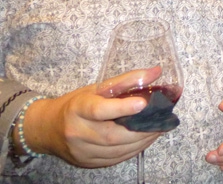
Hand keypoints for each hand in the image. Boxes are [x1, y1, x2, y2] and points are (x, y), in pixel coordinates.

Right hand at [22, 68, 161, 167]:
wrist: (48, 128)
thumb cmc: (76, 104)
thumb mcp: (97, 87)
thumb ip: (127, 80)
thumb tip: (156, 71)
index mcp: (78, 109)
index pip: (99, 110)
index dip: (122, 108)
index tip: (143, 103)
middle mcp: (77, 132)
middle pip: (112, 135)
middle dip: (141, 129)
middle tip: (162, 120)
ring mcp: (82, 151)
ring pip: (117, 150)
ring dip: (142, 141)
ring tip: (158, 129)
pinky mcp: (88, 163)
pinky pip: (116, 159)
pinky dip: (134, 150)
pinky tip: (145, 139)